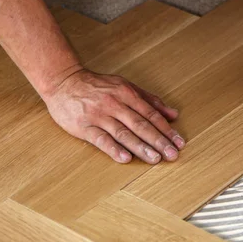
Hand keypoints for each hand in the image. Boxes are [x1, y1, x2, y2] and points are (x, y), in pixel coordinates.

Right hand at [43, 69, 184, 163]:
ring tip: (155, 159)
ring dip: (141, 147)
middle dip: (158, 141)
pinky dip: (113, 149)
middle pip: (140, 125)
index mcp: (126, 93)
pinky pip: (101, 139)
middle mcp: (114, 104)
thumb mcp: (125, 86)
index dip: (166, 129)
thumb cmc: (97, 86)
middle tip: (172, 155)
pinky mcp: (84, 126)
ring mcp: (98, 116)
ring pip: (123, 133)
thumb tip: (173, 114)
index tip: (179, 142)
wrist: (63, 82)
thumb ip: (150, 100)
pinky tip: (125, 158)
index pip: (150, 114)